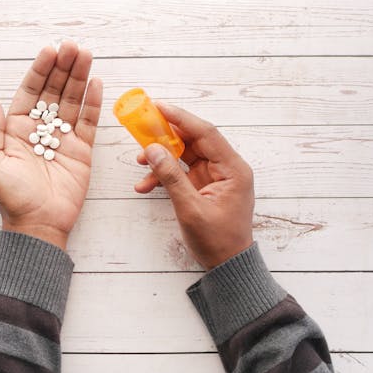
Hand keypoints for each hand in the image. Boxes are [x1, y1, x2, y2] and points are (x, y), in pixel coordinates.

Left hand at [0, 42, 102, 249]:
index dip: (40, 71)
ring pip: (72, 101)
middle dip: (63, 67)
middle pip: (54, 91)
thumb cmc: (10, 197)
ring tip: (86, 55)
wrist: (38, 224)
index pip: (30, 92)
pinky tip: (97, 82)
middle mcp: (40, 129)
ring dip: (79, 77)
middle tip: (72, 45)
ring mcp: (63, 138)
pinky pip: (88, 122)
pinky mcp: (82, 150)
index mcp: (16, 129)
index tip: (49, 50)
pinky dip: (93, 102)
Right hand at [134, 103, 253, 268]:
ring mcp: (214, 177)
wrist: (227, 266)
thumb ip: (171, 177)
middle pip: (194, 140)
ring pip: (184, 155)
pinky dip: (164, 176)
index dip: (181, 118)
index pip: (205, 133)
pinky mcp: (204, 186)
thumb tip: (153, 150)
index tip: (158, 107)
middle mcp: (226, 168)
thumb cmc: (218, 241)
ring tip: (140, 161)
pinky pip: (181, 172)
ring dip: (162, 157)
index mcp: (233, 169)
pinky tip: (145, 185)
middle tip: (143, 126)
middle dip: (167, 135)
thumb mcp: (191, 209)